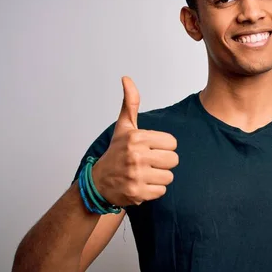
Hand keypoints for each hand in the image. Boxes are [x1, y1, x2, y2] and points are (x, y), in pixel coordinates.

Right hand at [91, 76, 178, 206]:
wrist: (98, 183)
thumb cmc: (116, 153)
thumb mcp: (124, 127)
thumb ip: (130, 103)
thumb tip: (127, 78)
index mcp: (137, 138)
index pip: (172, 143)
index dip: (164, 147)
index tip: (151, 149)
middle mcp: (136, 156)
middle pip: (173, 160)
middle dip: (164, 162)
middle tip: (149, 162)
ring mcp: (136, 176)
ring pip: (169, 177)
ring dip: (159, 177)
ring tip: (145, 173)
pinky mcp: (137, 193)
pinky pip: (161, 191)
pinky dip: (154, 190)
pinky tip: (142, 184)